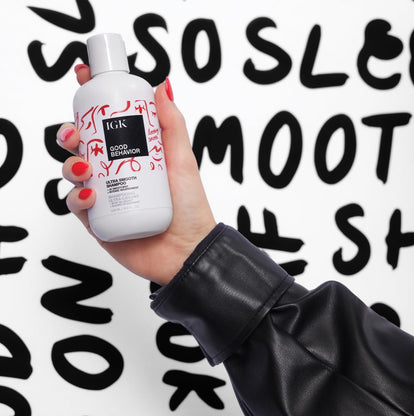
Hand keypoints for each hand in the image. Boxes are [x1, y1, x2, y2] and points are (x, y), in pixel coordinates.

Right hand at [59, 66, 215, 284]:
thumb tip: (162, 85)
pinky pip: (75, 204)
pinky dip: (76, 196)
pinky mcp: (97, 220)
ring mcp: (105, 196)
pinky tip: (91, 194)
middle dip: (71, 133)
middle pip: (82, 145)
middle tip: (76, 134)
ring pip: (73, 172)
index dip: (92, 99)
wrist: (187, 250)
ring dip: (69, 164)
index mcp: (134, 153)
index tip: (84, 79)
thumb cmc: (190, 206)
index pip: (107, 121)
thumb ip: (172, 124)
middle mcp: (116, 171)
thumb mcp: (182, 160)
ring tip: (84, 167)